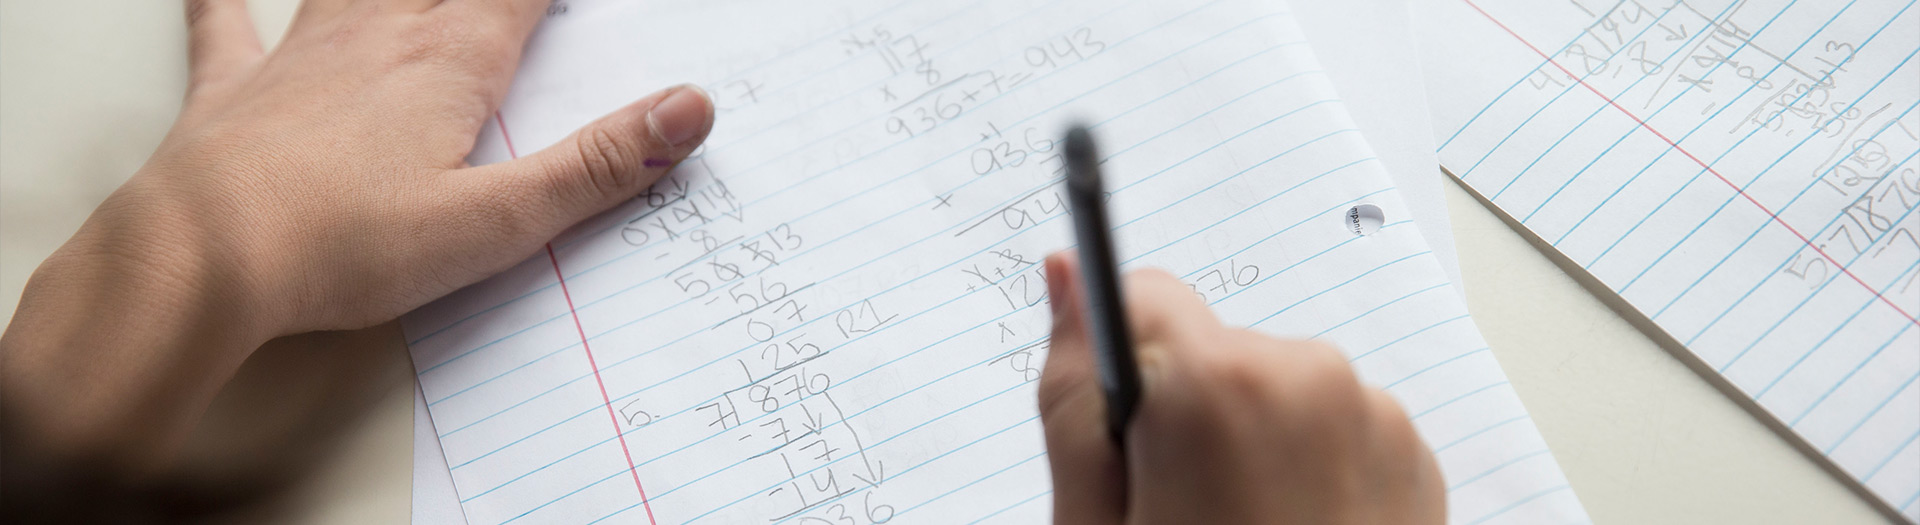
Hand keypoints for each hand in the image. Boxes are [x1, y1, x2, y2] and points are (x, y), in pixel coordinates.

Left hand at [1, 0, 711, 477]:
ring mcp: (304, 56)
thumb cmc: (341, 242)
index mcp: (451, 64)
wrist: (204, 256)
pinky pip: (229, 25)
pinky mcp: (239, 91)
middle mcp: (380, 38)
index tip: (580, 0)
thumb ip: (596, 166)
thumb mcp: (497, 220)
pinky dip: (228, 3)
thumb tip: (687, 112)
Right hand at [1038, 253, 1444, 523]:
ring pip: (1271, 388)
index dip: (1116, 375)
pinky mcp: (1412, 451)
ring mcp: (1372, 414)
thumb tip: (1066, 277)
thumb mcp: (1095, 523)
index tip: (1120, 439)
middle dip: (1181, 414)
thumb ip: (1071, 395)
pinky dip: (1306, 468)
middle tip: (1174, 513)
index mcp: (1219, 382)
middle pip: (1207, 349)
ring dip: (1248, 441)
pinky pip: (1331, 425)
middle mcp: (1309, 374)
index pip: (1139, 294)